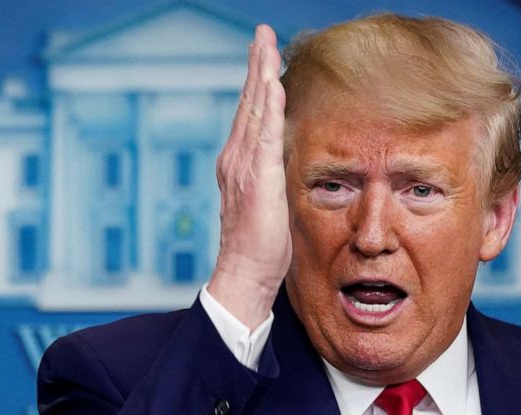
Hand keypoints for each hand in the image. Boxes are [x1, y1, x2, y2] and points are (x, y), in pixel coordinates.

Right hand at [208, 24, 289, 329]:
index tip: (265, 55)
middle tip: (262, 34)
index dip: (257, 82)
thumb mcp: (268, 203)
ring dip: (261, 74)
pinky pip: (265, 134)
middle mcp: (235, 159)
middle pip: (248, 103)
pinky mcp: (258, 178)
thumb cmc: (259, 248)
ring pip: (254, 110)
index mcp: (238, 164)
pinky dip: (268, 106)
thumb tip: (285, 164)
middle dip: (256, 65)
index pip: (250, 114)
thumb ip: (272, 177)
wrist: (244, 273)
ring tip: (266, 44)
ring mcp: (243, 167)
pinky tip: (274, 83)